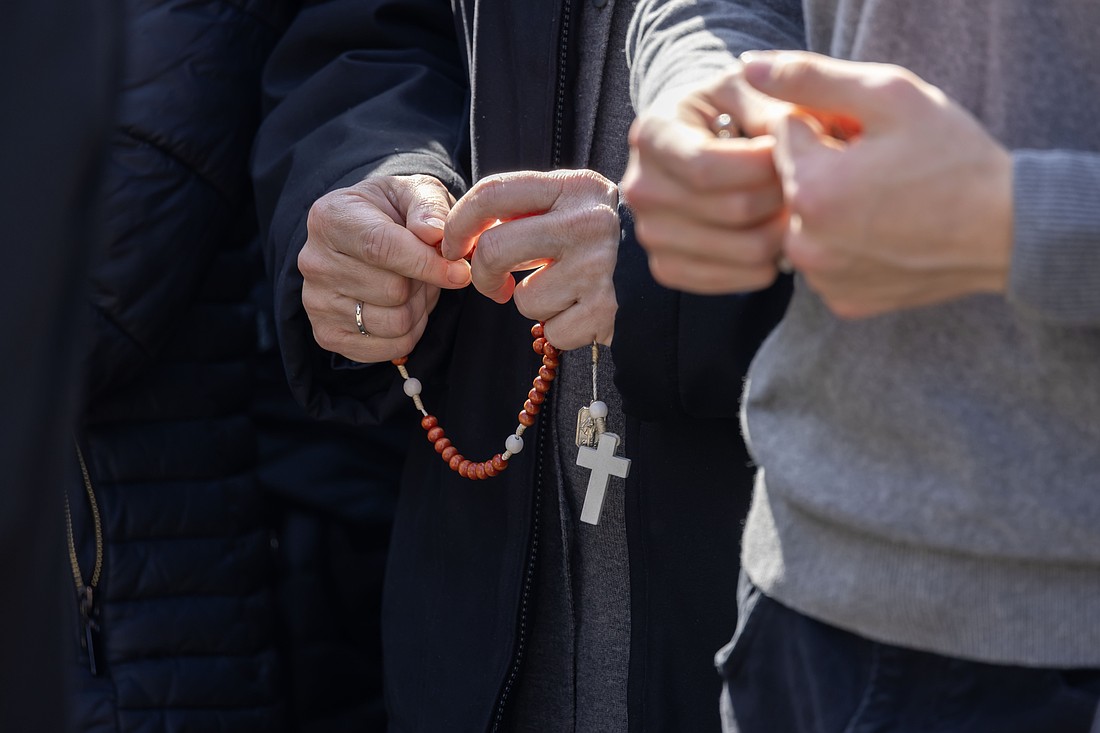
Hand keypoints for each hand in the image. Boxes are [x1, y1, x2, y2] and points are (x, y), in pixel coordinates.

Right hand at [298, 174, 471, 361]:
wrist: (364, 238)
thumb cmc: (392, 214)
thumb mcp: (414, 193)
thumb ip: (429, 207)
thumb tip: (435, 233)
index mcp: (329, 218)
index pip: (380, 248)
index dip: (426, 263)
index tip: (460, 271)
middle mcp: (314, 262)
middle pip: (392, 291)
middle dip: (423, 284)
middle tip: (424, 270)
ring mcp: (316, 302)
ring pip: (393, 322)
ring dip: (418, 308)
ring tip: (413, 287)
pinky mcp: (327, 334)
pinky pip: (389, 348)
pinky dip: (409, 333)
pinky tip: (402, 308)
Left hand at [442, 169, 618, 348]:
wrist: (658, 275)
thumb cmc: (597, 241)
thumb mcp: (567, 206)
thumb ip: (521, 211)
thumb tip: (461, 236)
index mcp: (572, 186)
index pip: (492, 192)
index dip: (459, 223)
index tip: (453, 247)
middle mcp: (587, 221)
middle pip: (495, 248)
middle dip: (482, 275)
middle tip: (492, 284)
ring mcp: (598, 266)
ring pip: (523, 298)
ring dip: (531, 304)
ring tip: (561, 292)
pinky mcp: (606, 308)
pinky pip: (552, 330)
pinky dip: (559, 329)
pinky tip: (579, 312)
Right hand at [621, 66, 790, 293]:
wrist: (693, 142)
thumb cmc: (723, 110)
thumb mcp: (743, 87)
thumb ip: (770, 98)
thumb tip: (790, 132)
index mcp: (651, 134)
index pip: (707, 166)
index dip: (762, 165)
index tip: (790, 151)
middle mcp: (640, 187)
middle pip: (732, 210)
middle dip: (782, 196)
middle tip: (804, 182)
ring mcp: (649, 233)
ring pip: (741, 249)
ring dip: (781, 232)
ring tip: (791, 208)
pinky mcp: (666, 267)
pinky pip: (728, 281)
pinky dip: (764, 265)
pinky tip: (771, 238)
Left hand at [742, 51, 1012, 317]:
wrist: (1008, 232)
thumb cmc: (953, 158)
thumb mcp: (889, 97)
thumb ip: (811, 78)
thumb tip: (748, 67)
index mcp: (809, 189)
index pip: (784, 133)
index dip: (826, 124)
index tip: (868, 135)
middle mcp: (804, 242)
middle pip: (790, 182)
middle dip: (824, 166)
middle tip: (881, 167)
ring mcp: (822, 278)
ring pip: (806, 222)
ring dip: (832, 207)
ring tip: (886, 201)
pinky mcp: (843, 302)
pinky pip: (828, 260)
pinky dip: (847, 245)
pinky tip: (886, 235)